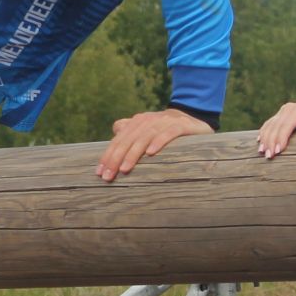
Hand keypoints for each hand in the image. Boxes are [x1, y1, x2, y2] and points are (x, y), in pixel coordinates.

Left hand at [95, 108, 212, 181]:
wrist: (195, 120)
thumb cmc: (166, 131)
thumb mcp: (146, 132)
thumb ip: (129, 133)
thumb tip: (115, 132)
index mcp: (138, 122)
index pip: (119, 140)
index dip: (108, 155)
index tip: (99, 173)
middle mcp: (149, 120)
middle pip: (129, 139)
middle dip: (116, 158)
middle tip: (109, 176)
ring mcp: (166, 121)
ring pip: (145, 137)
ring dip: (133, 153)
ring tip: (124, 169)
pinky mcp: (182, 125)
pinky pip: (169, 133)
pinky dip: (159, 142)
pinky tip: (151, 153)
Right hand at [255, 100, 295, 158]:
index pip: (286, 124)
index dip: (280, 138)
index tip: (278, 152)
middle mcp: (291, 107)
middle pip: (276, 126)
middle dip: (270, 141)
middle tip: (268, 157)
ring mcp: (286, 111)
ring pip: (271, 125)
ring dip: (265, 138)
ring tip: (262, 153)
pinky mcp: (284, 115)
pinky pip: (270, 123)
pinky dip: (264, 132)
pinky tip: (260, 141)